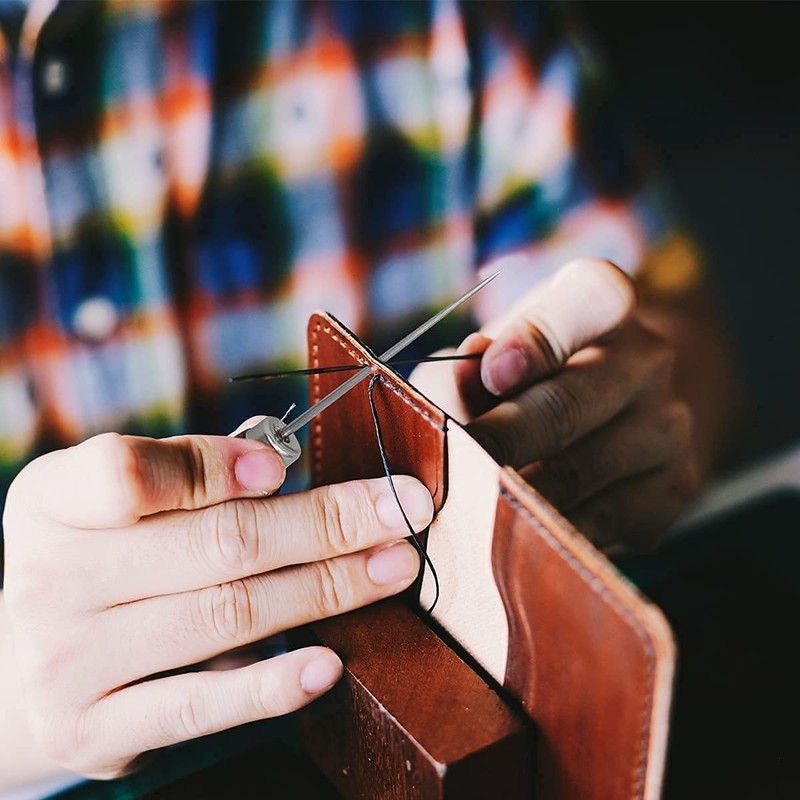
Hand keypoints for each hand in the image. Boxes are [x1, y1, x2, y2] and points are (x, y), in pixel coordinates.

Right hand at [2, 430, 431, 778]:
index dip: (214, 467)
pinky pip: (199, 705)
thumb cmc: (93, 563)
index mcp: (55, 503)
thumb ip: (182, 474)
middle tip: (401, 509)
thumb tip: (277, 465)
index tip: (286, 466)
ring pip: (225, 615)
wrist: (15, 670)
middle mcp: (53, 578)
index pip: (127, 473)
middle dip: (324, 524)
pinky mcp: (97, 729)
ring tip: (393, 568)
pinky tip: (329, 663)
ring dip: (326, 589)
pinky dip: (271, 686)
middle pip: (213, 544)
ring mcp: (71, 660)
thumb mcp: (107, 504)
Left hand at [412, 258, 698, 552]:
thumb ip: (462, 370)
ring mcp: (668, 426)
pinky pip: (602, 522)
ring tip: (471, 505)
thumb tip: (455, 393)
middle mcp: (649, 358)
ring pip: (582, 471)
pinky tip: (514, 533)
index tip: (492, 373)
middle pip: (571, 403)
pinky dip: (549, 533)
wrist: (610, 413)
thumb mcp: (490, 352)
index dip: (537, 338)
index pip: (591, 298)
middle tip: (458, 466)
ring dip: (518, 494)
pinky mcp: (673, 488)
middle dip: (504, 440)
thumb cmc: (527, 375)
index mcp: (604, 303)